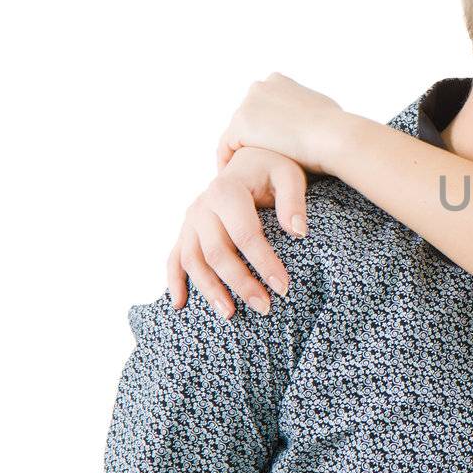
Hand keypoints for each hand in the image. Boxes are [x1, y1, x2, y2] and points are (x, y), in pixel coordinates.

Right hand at [168, 146, 308, 317]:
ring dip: (209, 290)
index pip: (245, 235)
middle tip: (264, 308)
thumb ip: (294, 201)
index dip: (264, 263)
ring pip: (193, 260)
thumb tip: (299, 232)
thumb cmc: (273, 168)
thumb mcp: (289, 175)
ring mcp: (190, 220)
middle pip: (217, 252)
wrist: (248, 157)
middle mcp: (203, 207)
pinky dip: (174, 281)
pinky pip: (174, 258)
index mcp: (226, 191)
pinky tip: (180, 305)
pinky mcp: (186, 231)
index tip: (283, 287)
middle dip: (240, 283)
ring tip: (230, 315)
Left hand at [214, 72, 348, 176]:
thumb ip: (307, 109)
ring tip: (246, 174)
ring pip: (236, 134)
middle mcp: (259, 88)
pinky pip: (226, 148)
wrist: (333, 136)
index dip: (266, 128)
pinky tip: (238, 179)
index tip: (270, 145)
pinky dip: (229, 162)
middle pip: (247, 118)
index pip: (263, 106)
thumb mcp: (323, 107)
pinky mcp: (240, 126)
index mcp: (278, 81)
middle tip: (256, 163)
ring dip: (241, 152)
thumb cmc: (335, 126)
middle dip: (252, 139)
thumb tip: (314, 119)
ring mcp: (247, 106)